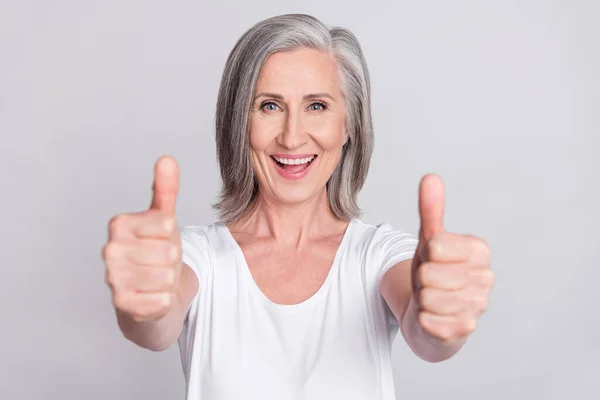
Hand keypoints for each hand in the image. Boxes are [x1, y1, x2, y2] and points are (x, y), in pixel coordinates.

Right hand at [102, 155, 181, 321]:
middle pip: (170, 251)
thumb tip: (167, 159)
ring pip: (167, 276)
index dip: (173, 235)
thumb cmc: (158, 254)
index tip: (162, 240)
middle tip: (162, 263)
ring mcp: (113, 279)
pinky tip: (154, 298)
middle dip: (173, 261)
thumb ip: (165, 189)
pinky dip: (165, 301)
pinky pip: (162, 300)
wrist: (152, 296)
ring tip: (158, 279)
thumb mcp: (164, 220)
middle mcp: (110, 250)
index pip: (167, 224)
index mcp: (118, 224)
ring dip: (170, 281)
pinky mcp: (122, 306)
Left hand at [411, 174, 493, 342]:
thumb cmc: (433, 271)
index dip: (422, 254)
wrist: (432, 313)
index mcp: (479, 250)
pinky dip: (423, 319)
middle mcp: (486, 278)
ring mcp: (479, 306)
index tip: (431, 259)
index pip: (434, 246)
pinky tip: (432, 317)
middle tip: (428, 281)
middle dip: (420, 279)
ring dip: (421, 299)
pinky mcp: (466, 330)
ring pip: (428, 298)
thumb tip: (430, 177)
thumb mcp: (429, 240)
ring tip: (431, 297)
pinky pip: (430, 321)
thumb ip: (430, 210)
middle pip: (428, 273)